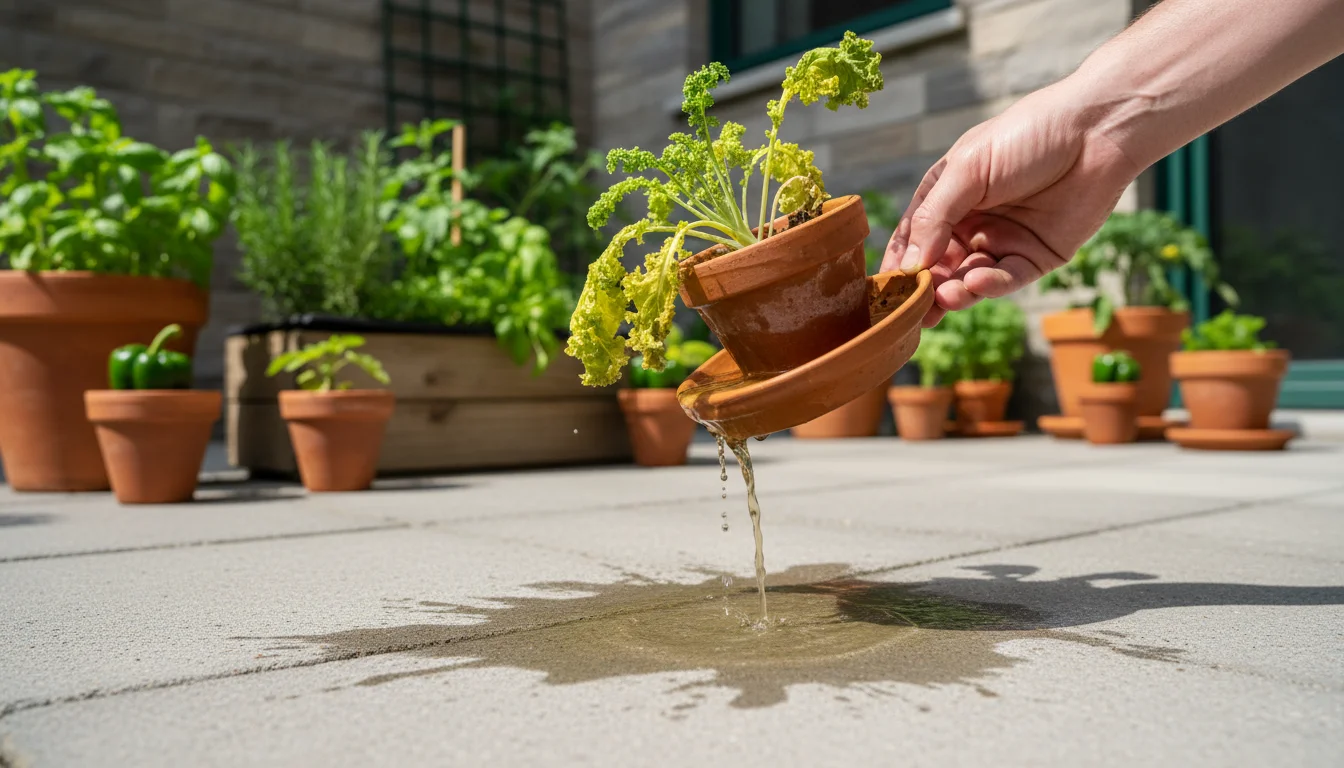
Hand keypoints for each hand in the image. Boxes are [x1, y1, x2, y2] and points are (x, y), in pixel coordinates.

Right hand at [881, 80, 1140, 326]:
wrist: (1097, 132)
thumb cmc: (1027, 136)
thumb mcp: (967, 169)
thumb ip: (935, 217)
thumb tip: (910, 266)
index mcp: (948, 196)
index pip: (913, 237)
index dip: (899, 263)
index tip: (885, 289)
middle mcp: (971, 222)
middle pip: (939, 266)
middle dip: (926, 288)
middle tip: (913, 308)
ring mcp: (1003, 241)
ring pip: (969, 279)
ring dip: (955, 291)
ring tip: (945, 297)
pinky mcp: (1035, 257)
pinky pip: (1007, 280)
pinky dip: (990, 285)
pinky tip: (978, 282)